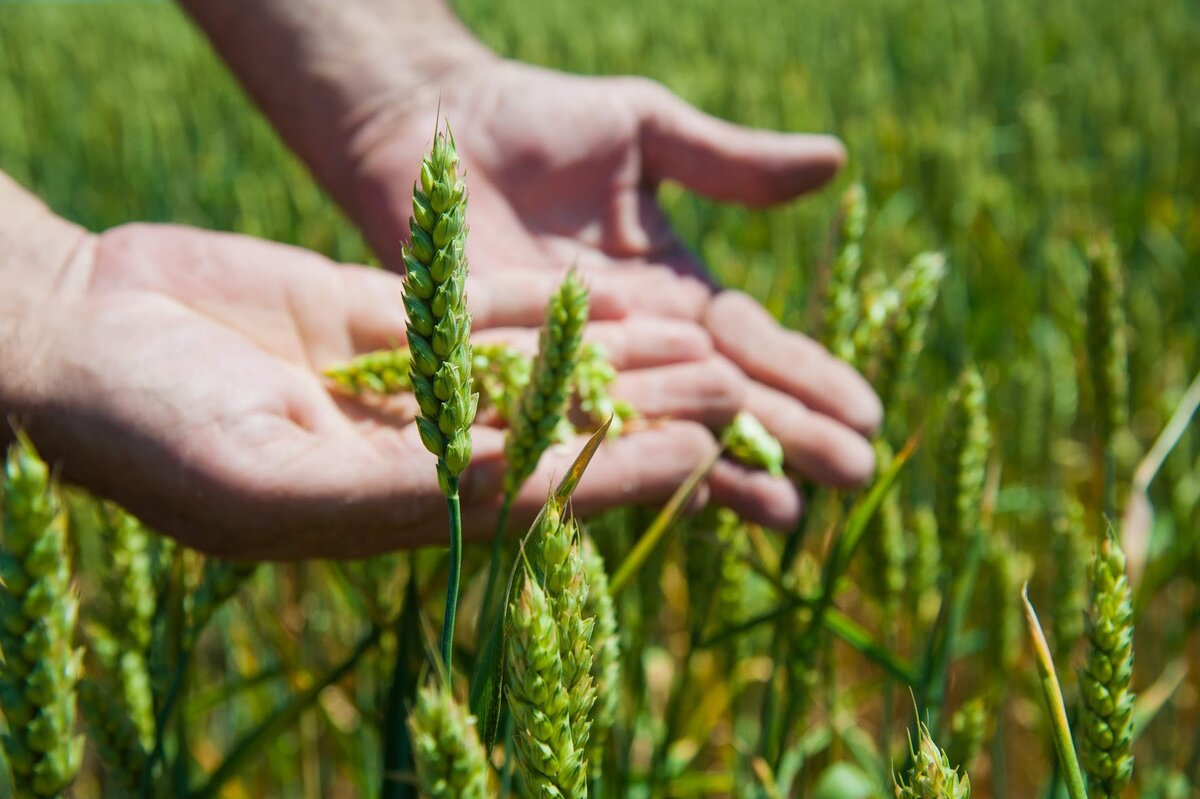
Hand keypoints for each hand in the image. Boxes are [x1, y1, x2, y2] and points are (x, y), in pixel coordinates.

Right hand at [8, 223, 810, 558]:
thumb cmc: (146, 428)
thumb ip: (400, 485)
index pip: (529, 494)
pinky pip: (474, 312)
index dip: (619, 473)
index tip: (707, 455)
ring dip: (613, 357)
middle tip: (737, 387)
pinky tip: (614, 297)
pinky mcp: (371, 321)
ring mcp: (391, 385)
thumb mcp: (273, 478)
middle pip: (547, 432)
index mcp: (382, 512)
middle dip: (641, 412)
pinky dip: (543, 306)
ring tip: (704, 338)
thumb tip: (529, 484)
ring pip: (526, 370)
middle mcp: (401, 453)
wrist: (72, 334)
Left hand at [347, 62, 882, 491]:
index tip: (869, 410)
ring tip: (789, 511)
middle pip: (727, 398)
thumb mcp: (648, 130)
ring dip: (728, 470)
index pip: (756, 346)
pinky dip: (634, 464)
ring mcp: (580, 368)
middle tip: (857, 474)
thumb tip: (836, 161)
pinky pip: (581, 431)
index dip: (810, 377)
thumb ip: (729, 164)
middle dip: (792, 436)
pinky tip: (685, 499)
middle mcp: (637, 344)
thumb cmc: (540, 121)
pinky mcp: (520, 380)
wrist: (438, 128)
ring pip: (666, 429)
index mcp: (675, 292)